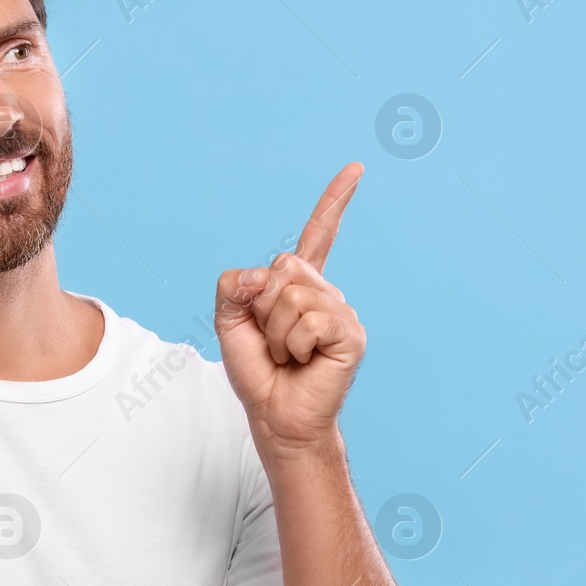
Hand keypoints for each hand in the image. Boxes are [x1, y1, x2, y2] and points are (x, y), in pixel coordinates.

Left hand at [215, 163, 365, 452]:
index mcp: (301, 286)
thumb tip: (263, 275)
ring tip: (289, 355)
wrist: (276, 416)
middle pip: (284, 268)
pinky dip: (296, 345)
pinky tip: (305, 361)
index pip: (318, 235)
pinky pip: (310, 321)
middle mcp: (326, 293)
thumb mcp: (228, 322)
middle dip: (263, 307)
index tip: (356, 169)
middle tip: (273, 340)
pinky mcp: (350, 335)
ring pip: (292, 297)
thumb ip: (233, 287)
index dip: (335, 202)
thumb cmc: (258, 372)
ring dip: (277, 333)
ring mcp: (341, 313)